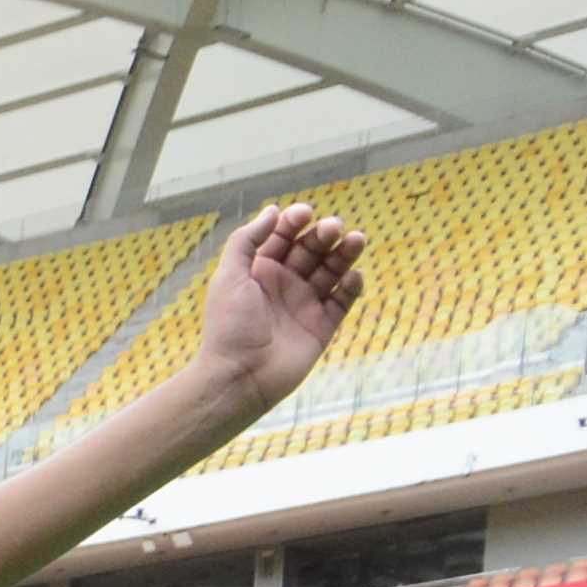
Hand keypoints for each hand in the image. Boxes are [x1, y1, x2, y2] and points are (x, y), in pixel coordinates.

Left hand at [190, 202, 367, 410]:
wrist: (239, 377)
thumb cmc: (230, 326)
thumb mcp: (229, 276)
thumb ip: (246, 240)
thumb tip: (273, 210)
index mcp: (260, 270)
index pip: (284, 236)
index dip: (295, 222)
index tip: (304, 214)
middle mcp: (284, 284)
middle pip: (312, 249)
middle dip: (324, 235)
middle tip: (332, 229)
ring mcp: (304, 304)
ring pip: (332, 271)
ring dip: (345, 253)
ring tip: (356, 240)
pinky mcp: (322, 326)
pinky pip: (342, 301)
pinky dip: (351, 286)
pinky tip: (353, 276)